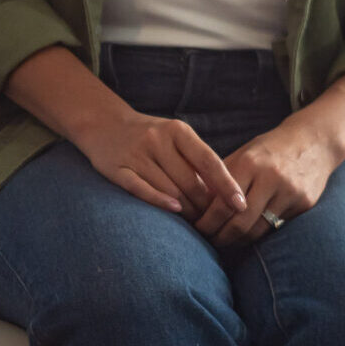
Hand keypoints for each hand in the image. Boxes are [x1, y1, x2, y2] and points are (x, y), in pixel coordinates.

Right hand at [74, 108, 247, 219]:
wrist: (103, 123)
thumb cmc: (150, 136)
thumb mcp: (176, 137)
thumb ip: (197, 160)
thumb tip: (224, 194)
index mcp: (178, 131)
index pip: (208, 162)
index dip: (226, 185)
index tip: (240, 204)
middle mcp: (157, 140)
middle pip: (190, 182)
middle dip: (205, 205)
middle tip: (214, 220)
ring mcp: (136, 154)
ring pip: (169, 190)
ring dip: (187, 210)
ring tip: (197, 222)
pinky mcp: (118, 169)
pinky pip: (142, 190)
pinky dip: (160, 202)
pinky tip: (175, 211)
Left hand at [194, 75, 344, 247]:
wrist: (314, 141)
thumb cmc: (269, 151)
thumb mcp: (243, 155)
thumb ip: (221, 179)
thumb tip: (195, 208)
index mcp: (250, 164)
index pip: (221, 203)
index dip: (206, 222)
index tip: (196, 229)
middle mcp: (271, 178)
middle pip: (239, 223)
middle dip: (220, 237)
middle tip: (208, 241)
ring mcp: (290, 192)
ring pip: (258, 230)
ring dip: (238, 241)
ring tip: (226, 241)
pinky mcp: (305, 203)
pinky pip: (276, 227)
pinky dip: (259, 234)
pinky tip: (247, 235)